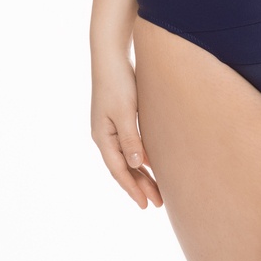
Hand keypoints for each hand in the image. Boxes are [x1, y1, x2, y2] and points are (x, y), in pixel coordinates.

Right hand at [90, 55, 162, 208]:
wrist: (111, 56)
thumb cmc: (118, 82)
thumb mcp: (125, 112)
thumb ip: (131, 139)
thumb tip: (137, 165)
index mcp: (103, 137)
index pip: (119, 170)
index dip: (132, 189)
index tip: (146, 205)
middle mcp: (104, 136)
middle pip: (123, 167)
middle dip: (140, 186)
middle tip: (158, 203)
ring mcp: (110, 127)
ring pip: (128, 157)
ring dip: (141, 173)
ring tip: (157, 190)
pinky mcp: (119, 117)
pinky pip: (130, 144)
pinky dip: (141, 156)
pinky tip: (151, 162)